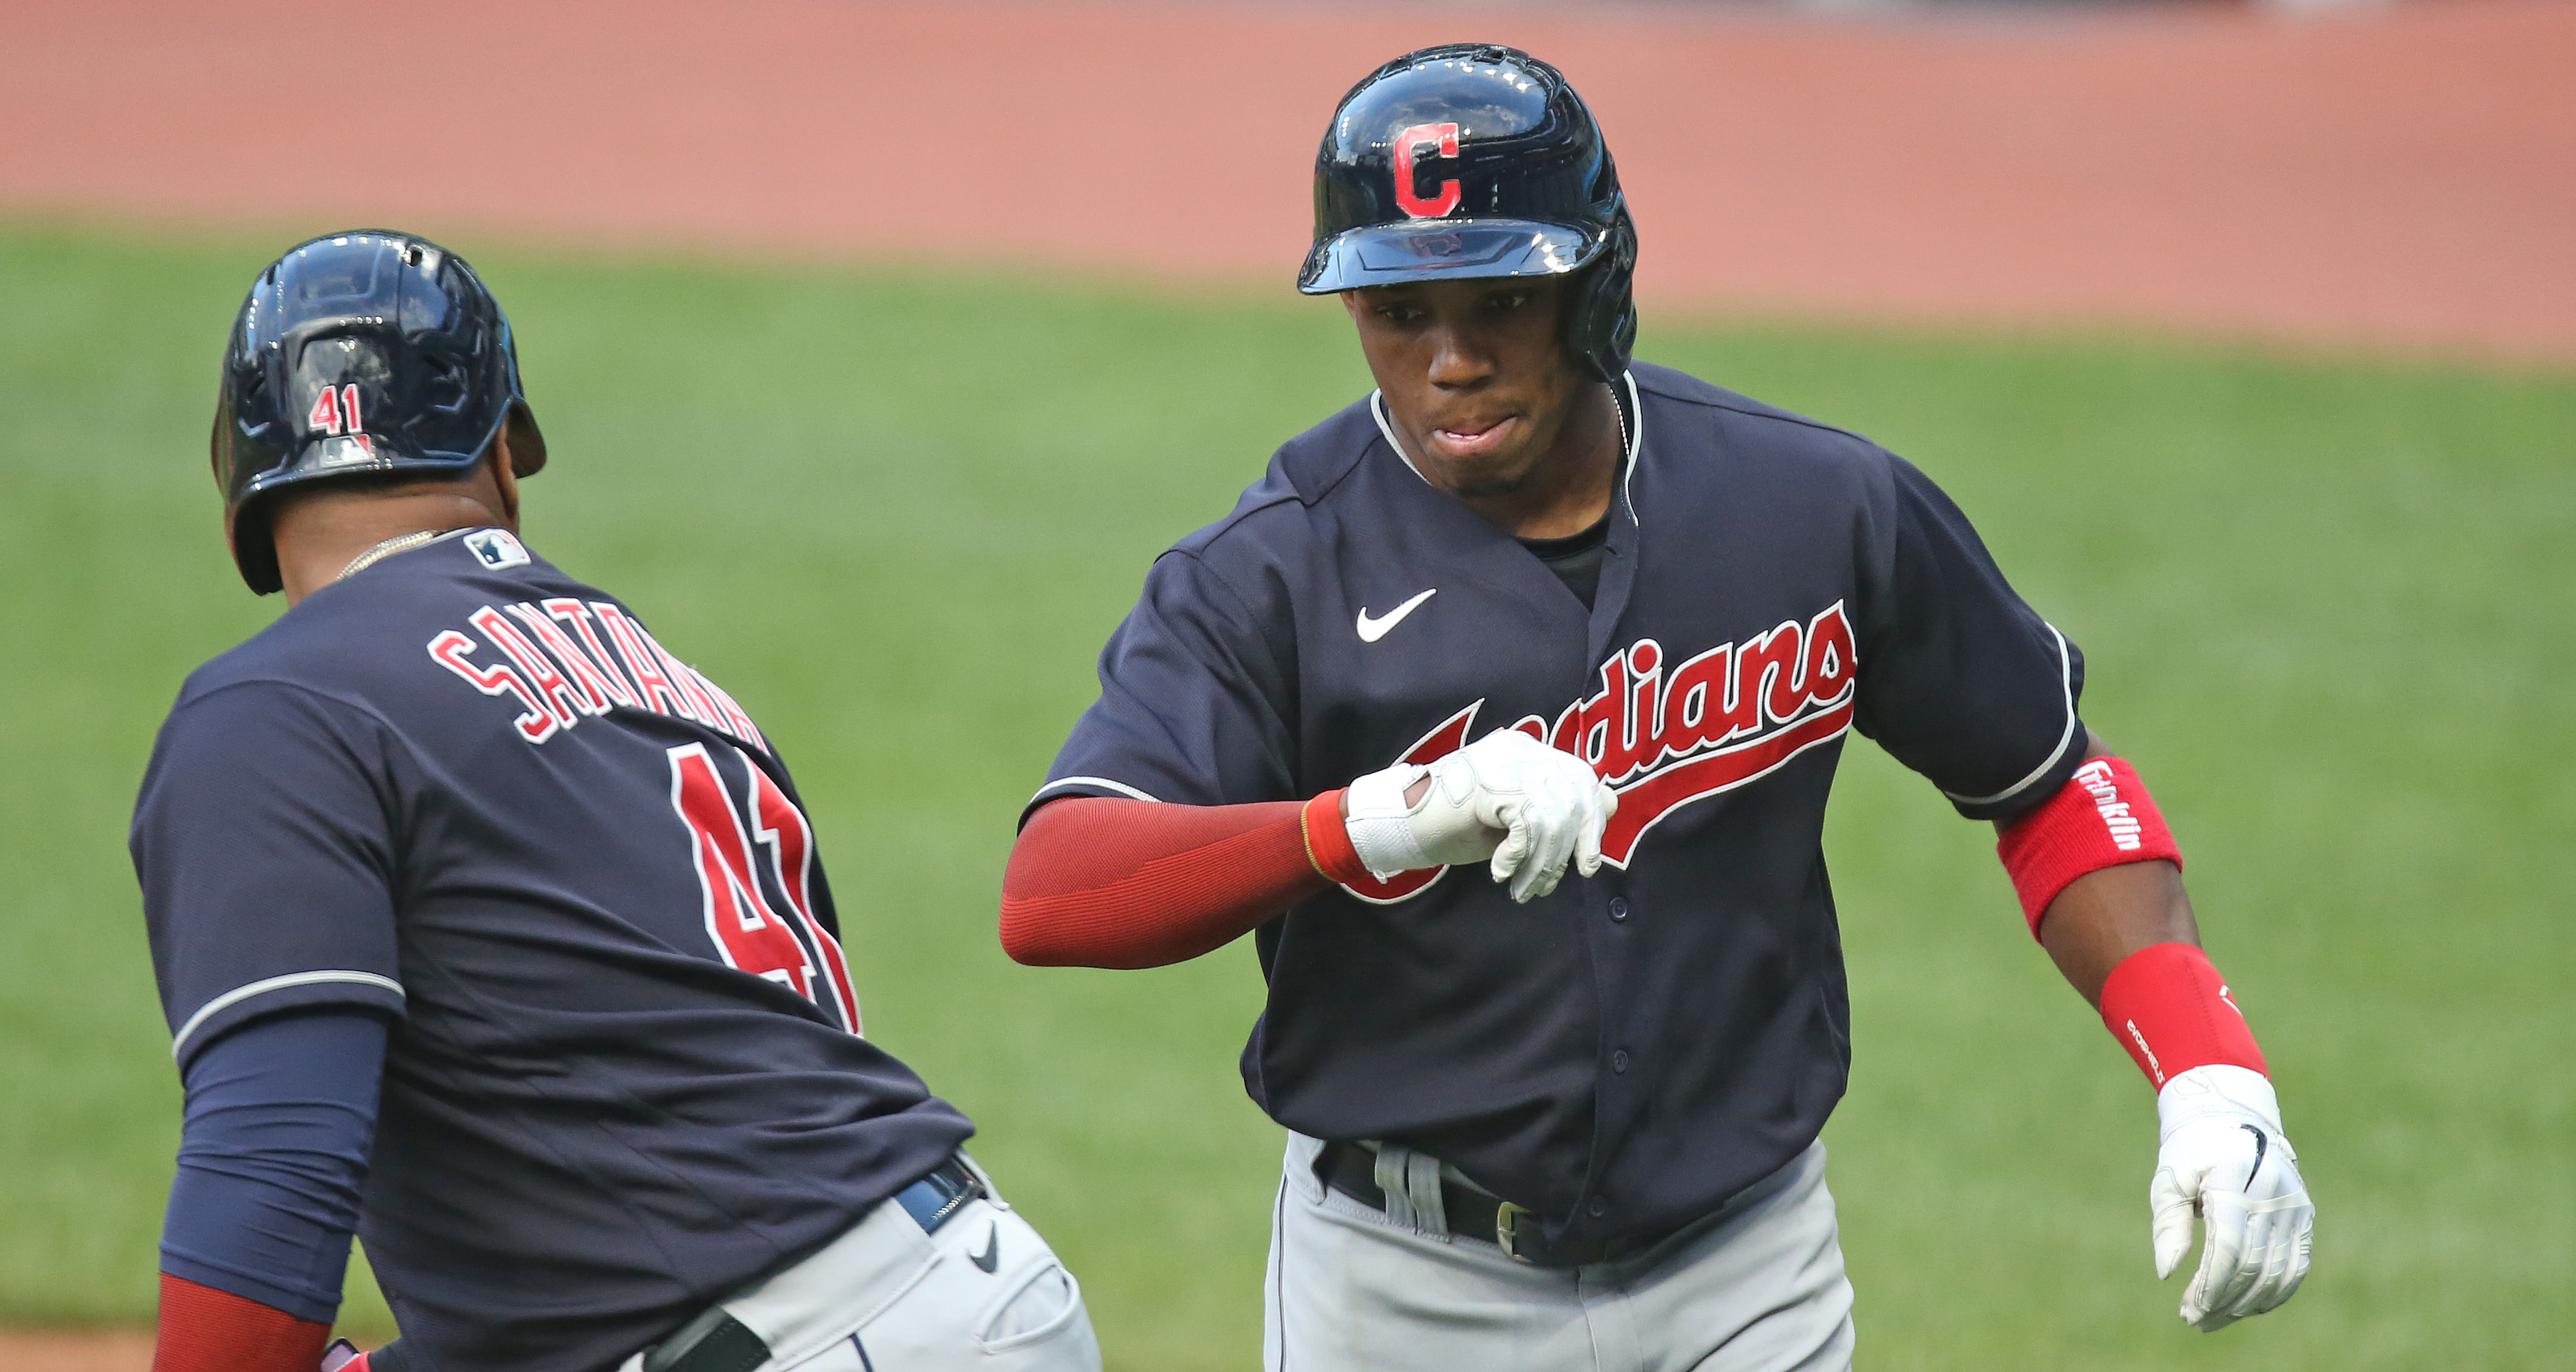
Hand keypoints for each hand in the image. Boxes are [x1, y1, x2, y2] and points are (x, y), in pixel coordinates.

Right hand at [1343, 729, 1616, 901]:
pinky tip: (1499, 872)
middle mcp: (1520, 750)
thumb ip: (1560, 806)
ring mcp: (1503, 765)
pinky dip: (1517, 857)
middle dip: (1567, 852)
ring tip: (1524, 888)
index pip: (1581, 779)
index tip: (1586, 865)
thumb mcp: (1518, 815)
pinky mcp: (1489, 786)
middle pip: (1572, 801)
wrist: (1403, 823)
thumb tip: (1612, 802)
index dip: (1592, 824)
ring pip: (1551, 820)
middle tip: (1546, 885)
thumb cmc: (1458, 821)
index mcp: (1528, 750)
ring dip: (1541, 864)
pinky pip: (1526, 827)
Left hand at [2149, 1065, 2313, 1330]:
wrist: (2233, 1118)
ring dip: (2247, 1304)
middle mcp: (2271, 1195)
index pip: (2227, 1250)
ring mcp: (2293, 1206)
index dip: (2209, 1287)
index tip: (2187, 1310)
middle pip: (2252, 1266)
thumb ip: (2169, 1224)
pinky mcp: (2304, 1216)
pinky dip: (2274, 1292)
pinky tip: (2247, 1306)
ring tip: (2214, 1318)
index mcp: (2234, 1182)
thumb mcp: (2169, 1179)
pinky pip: (2295, 1265)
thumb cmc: (2191, 1151)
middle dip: (2223, 1301)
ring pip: (2277, 1272)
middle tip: (2195, 1321)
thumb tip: (2167, 1273)